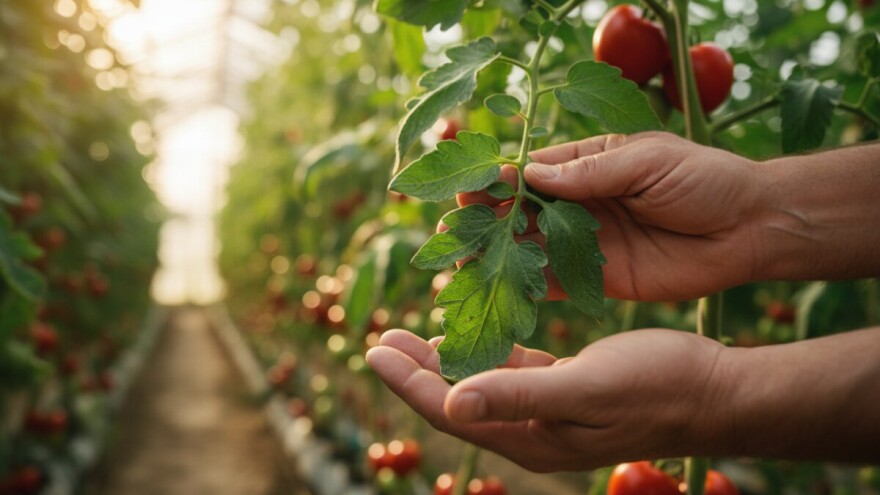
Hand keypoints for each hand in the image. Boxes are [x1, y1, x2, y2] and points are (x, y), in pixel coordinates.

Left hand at [366, 328, 728, 471]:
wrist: (710, 389)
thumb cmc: (653, 387)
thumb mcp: (583, 389)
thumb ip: (518, 395)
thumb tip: (453, 402)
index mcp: (529, 435)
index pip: (451, 410)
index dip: (409, 383)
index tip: (372, 350)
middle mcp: (532, 428)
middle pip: (457, 399)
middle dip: (416, 371)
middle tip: (381, 339)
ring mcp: (548, 410)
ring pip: (481, 383)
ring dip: (447, 359)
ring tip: (413, 334)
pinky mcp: (566, 385)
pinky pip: (512, 370)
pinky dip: (488, 350)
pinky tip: (475, 330)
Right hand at [456, 132, 762, 300]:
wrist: (747, 230)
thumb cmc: (703, 180)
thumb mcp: (648, 162)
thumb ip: (592, 172)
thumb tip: (532, 176)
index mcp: (590, 164)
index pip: (534, 171)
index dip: (500, 178)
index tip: (468, 185)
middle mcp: (580, 203)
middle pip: (522, 210)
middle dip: (487, 217)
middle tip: (452, 226)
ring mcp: (586, 242)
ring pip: (530, 246)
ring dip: (496, 252)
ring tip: (461, 259)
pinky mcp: (598, 278)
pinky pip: (555, 280)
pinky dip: (526, 284)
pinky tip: (497, 289)